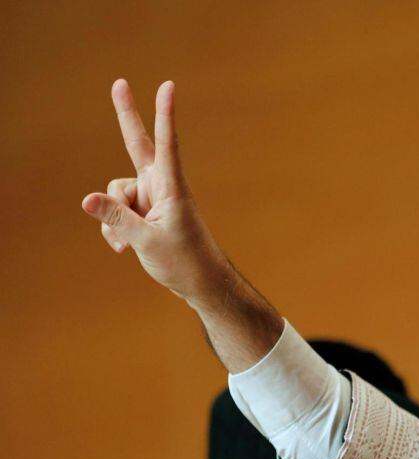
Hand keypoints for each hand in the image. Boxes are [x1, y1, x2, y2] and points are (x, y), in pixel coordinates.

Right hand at [81, 80, 229, 306]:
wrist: (200, 284)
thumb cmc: (185, 262)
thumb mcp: (146, 242)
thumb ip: (117, 219)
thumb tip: (87, 199)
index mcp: (172, 188)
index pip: (166, 145)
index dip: (164, 115)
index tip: (168, 86)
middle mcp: (161, 187)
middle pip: (137, 145)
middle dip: (126, 116)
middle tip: (119, 83)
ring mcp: (151, 198)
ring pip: (115, 193)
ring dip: (113, 217)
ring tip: (128, 242)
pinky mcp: (144, 213)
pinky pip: (115, 213)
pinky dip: (114, 230)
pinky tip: (123, 248)